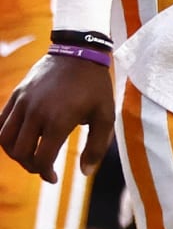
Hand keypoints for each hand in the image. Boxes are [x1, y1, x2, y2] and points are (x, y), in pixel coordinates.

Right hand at [0, 55, 113, 182]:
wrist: (80, 51)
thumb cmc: (95, 85)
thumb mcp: (105, 114)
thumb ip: (97, 146)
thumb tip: (85, 172)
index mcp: (58, 120)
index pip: (41, 159)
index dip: (45, 173)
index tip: (53, 177)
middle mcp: (36, 113)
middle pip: (20, 152)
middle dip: (30, 165)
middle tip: (42, 165)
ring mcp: (23, 102)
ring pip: (4, 140)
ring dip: (14, 153)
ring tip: (29, 154)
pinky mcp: (16, 94)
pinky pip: (0, 122)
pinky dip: (4, 136)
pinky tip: (18, 139)